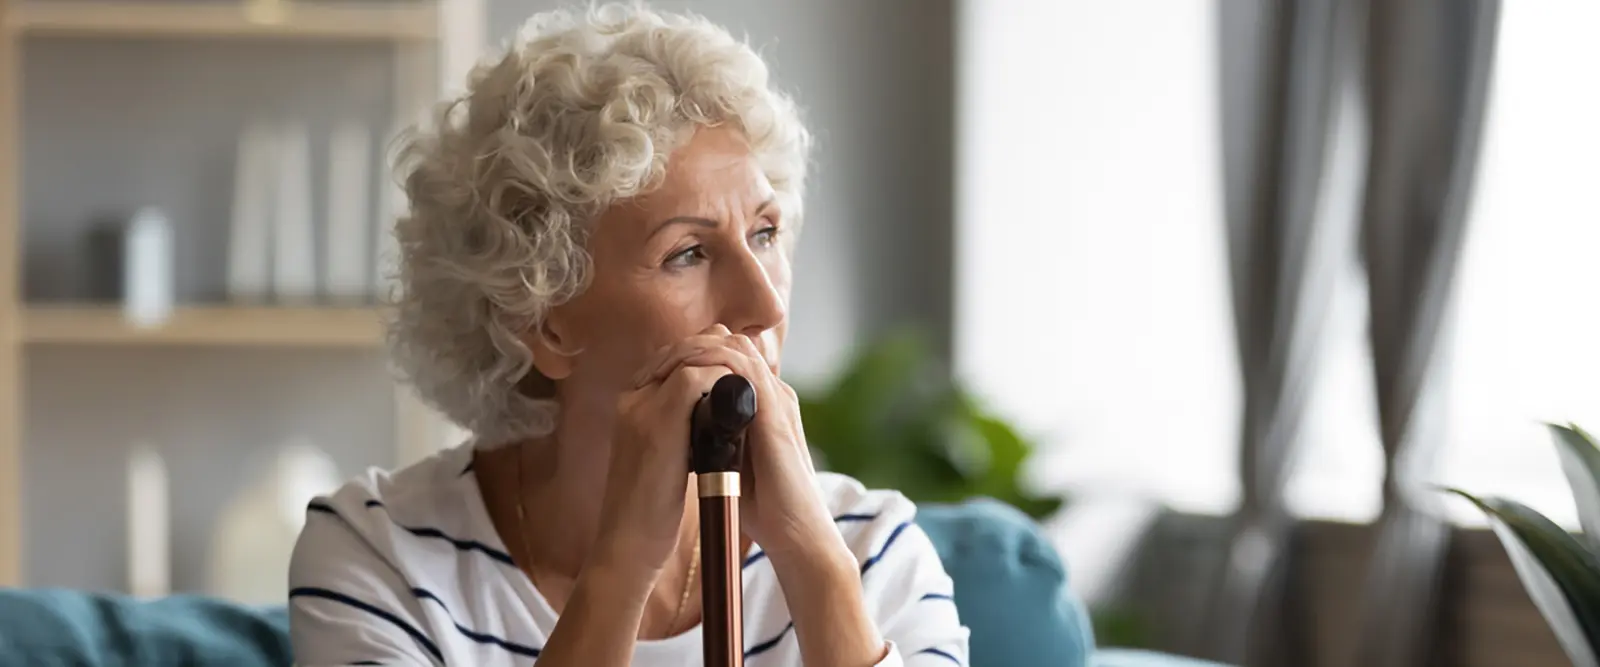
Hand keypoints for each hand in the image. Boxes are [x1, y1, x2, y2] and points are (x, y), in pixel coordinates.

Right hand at [599, 349, 734, 575]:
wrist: (626, 549)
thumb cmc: (648, 514)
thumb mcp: (662, 463)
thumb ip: (680, 435)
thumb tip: (715, 420)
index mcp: (632, 406)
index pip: (673, 359)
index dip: (709, 359)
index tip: (739, 376)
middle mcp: (632, 400)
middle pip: (681, 349)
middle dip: (720, 353)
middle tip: (752, 372)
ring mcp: (640, 409)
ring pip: (688, 357)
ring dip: (725, 365)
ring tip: (752, 384)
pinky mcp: (655, 425)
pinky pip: (694, 379)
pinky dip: (724, 382)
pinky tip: (743, 399)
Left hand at [634, 325, 837, 558]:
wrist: (795, 531)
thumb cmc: (764, 504)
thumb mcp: (729, 462)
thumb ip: (713, 439)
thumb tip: (682, 432)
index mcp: (760, 404)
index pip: (725, 358)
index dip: (690, 356)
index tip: (654, 369)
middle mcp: (771, 394)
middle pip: (729, 342)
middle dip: (688, 344)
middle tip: (655, 360)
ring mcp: (777, 398)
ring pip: (734, 346)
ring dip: (695, 347)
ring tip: (665, 362)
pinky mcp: (776, 410)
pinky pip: (742, 366)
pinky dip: (711, 361)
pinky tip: (684, 374)